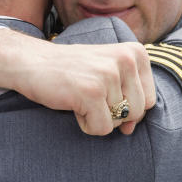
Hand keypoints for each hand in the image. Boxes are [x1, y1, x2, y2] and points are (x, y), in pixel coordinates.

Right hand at [0, 30, 155, 135]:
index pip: (149, 100)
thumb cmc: (70, 70)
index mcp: (135, 52)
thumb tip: (132, 129)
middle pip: (137, 113)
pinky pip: (101, 129)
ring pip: (118, 122)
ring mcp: (109, 75)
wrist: (31, 62)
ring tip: (79, 97)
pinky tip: (72, 104)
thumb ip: (129, 96)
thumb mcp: (107, 71)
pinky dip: (85, 125)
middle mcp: (126, 60)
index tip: (103, 94)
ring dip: (96, 117)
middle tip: (89, 96)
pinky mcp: (91, 92)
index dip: (127, 107)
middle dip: (113, 114)